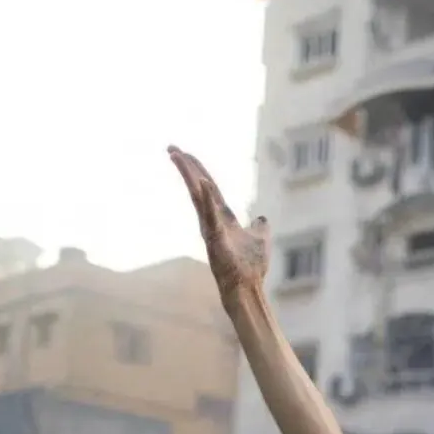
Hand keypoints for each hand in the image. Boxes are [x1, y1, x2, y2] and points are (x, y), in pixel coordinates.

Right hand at [169, 147, 268, 298]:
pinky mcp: (215, 238)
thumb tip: (262, 217)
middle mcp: (212, 220)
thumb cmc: (252, 266)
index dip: (199, 170)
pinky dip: (208, 200)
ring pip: (197, 196)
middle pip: (198, 187)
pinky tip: (203, 183)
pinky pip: (210, 215)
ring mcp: (211, 228)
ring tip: (178, 156)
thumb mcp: (260, 238)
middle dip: (186, 167)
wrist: (248, 287)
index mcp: (222, 217)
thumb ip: (260, 226)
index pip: (209, 188)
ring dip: (189, 176)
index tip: (185, 154)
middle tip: (171, 147)